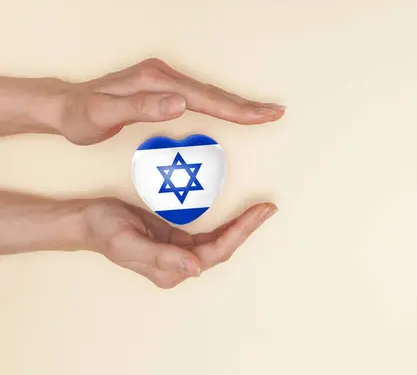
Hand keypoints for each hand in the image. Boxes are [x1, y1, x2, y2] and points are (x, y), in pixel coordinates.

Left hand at [59, 58, 285, 144]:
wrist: (66, 107)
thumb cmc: (82, 115)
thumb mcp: (103, 114)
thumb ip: (141, 108)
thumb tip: (181, 103)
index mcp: (155, 82)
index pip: (204, 98)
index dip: (236, 109)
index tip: (263, 115)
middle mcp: (164, 76)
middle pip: (214, 94)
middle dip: (247, 106)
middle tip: (276, 113)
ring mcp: (165, 80)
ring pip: (210, 94)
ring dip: (238, 104)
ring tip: (263, 112)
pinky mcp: (163, 88)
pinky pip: (200, 97)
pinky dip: (220, 104)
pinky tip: (230, 109)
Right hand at [82, 197, 277, 288]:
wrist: (88, 221)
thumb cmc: (105, 230)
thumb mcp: (129, 243)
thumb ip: (161, 258)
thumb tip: (195, 269)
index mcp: (169, 270)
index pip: (213, 252)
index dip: (239, 233)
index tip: (259, 214)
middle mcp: (178, 264)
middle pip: (222, 248)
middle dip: (247, 228)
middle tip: (268, 208)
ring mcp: (178, 253)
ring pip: (219, 241)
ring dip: (241, 227)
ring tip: (262, 210)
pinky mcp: (176, 240)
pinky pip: (209, 234)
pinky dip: (226, 225)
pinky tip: (240, 217)